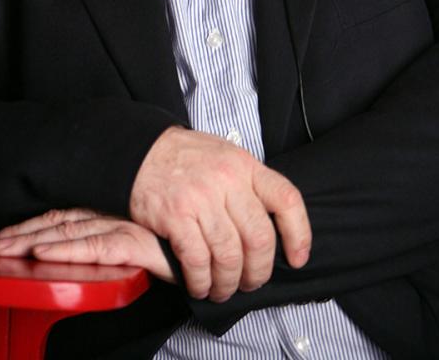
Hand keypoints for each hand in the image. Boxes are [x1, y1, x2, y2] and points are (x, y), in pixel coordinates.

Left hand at [0, 207, 174, 281]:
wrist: (217, 239)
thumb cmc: (181, 236)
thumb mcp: (143, 232)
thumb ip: (118, 231)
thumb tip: (87, 241)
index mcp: (110, 206)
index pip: (62, 213)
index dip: (30, 224)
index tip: (1, 236)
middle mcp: (112, 211)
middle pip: (56, 220)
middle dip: (20, 234)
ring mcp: (122, 224)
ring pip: (67, 231)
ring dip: (32, 241)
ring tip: (2, 251)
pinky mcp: (135, 243)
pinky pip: (93, 246)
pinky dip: (65, 250)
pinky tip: (42, 254)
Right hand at [129, 127, 310, 302]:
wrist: (140, 151)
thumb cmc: (185, 159)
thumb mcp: (226, 156)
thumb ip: (249, 184)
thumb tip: (273, 225)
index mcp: (245, 165)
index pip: (286, 200)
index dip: (298, 235)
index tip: (297, 258)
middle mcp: (227, 180)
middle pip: (260, 239)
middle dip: (258, 272)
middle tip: (250, 282)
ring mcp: (201, 198)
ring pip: (229, 256)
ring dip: (228, 283)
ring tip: (222, 289)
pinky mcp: (176, 216)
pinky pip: (198, 261)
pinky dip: (201, 281)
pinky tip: (199, 285)